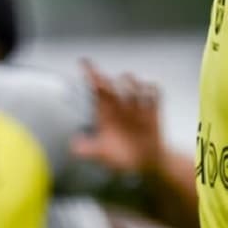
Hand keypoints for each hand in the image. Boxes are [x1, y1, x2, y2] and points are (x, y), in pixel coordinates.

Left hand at [71, 59, 163, 174]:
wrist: (145, 165)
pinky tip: (149, 93)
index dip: (90, 76)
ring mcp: (136, 107)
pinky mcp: (153, 111)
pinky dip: (152, 90)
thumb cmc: (120, 159)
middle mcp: (119, 107)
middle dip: (106, 81)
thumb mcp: (103, 155)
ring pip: (132, 83)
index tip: (83, 62)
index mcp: (104, 113)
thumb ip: (89, 150)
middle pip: (111, 85)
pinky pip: (154, 92)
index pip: (95, 90)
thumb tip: (73, 145)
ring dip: (131, 84)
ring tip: (129, 91)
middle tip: (103, 83)